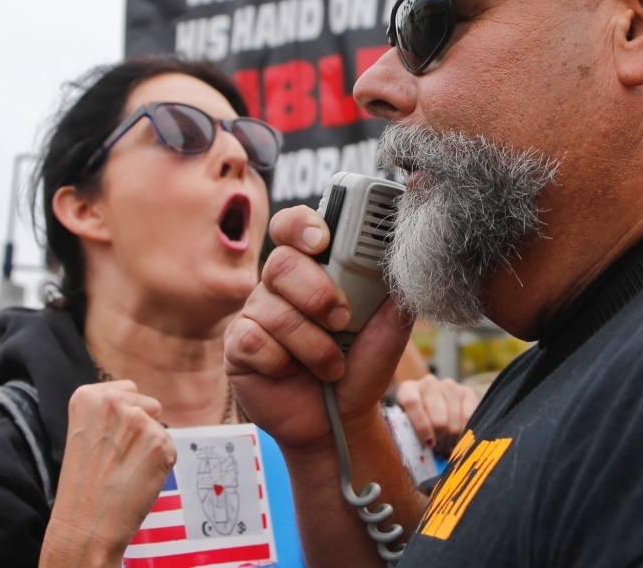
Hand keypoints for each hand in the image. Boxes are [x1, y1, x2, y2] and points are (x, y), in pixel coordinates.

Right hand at [39, 380, 176, 567]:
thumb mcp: (83, 434)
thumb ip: (109, 412)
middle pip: (148, 404)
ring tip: (125, 470)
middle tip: (118, 458)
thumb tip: (145, 404)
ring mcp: (139, 421)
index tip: (108, 439)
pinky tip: (138, 479)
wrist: (85, 526)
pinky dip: (161, 463)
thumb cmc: (83, 485)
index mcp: (87, 397)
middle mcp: (113, 402)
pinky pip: (170, 447)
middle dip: (141, 427)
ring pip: (159, 427)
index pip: (127, 390)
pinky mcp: (161, 442)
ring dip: (150, 446)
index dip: (123, 417)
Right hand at [225, 205, 414, 451]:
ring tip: (332, 365)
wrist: (342, 418)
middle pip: (280, 263)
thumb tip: (403, 257)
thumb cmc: (361, 365)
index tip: (322, 239)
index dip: (301, 225)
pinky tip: (292, 373)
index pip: (293, 226)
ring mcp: (255, 314)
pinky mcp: (238, 346)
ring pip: (273, 310)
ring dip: (313, 345)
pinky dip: (283, 362)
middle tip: (343, 321)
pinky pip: (253, 341)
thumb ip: (392, 290)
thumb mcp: (389, 326)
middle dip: (317, 294)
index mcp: (313, 268)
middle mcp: (279, 285)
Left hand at [396, 375, 478, 455]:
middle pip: (438, 417)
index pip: (412, 403)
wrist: (431, 407)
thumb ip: (410, 437)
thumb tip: (422, 457)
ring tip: (449, 448)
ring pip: (455, 419)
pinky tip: (461, 440)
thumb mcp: (408, 428)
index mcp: (407, 390)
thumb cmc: (416, 424)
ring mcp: (449, 386)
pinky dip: (467, 432)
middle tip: (440, 452)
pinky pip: (470, 416)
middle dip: (441, 440)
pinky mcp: (467, 392)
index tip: (429, 444)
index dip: (421, 426)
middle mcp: (428, 384)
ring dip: (453, 439)